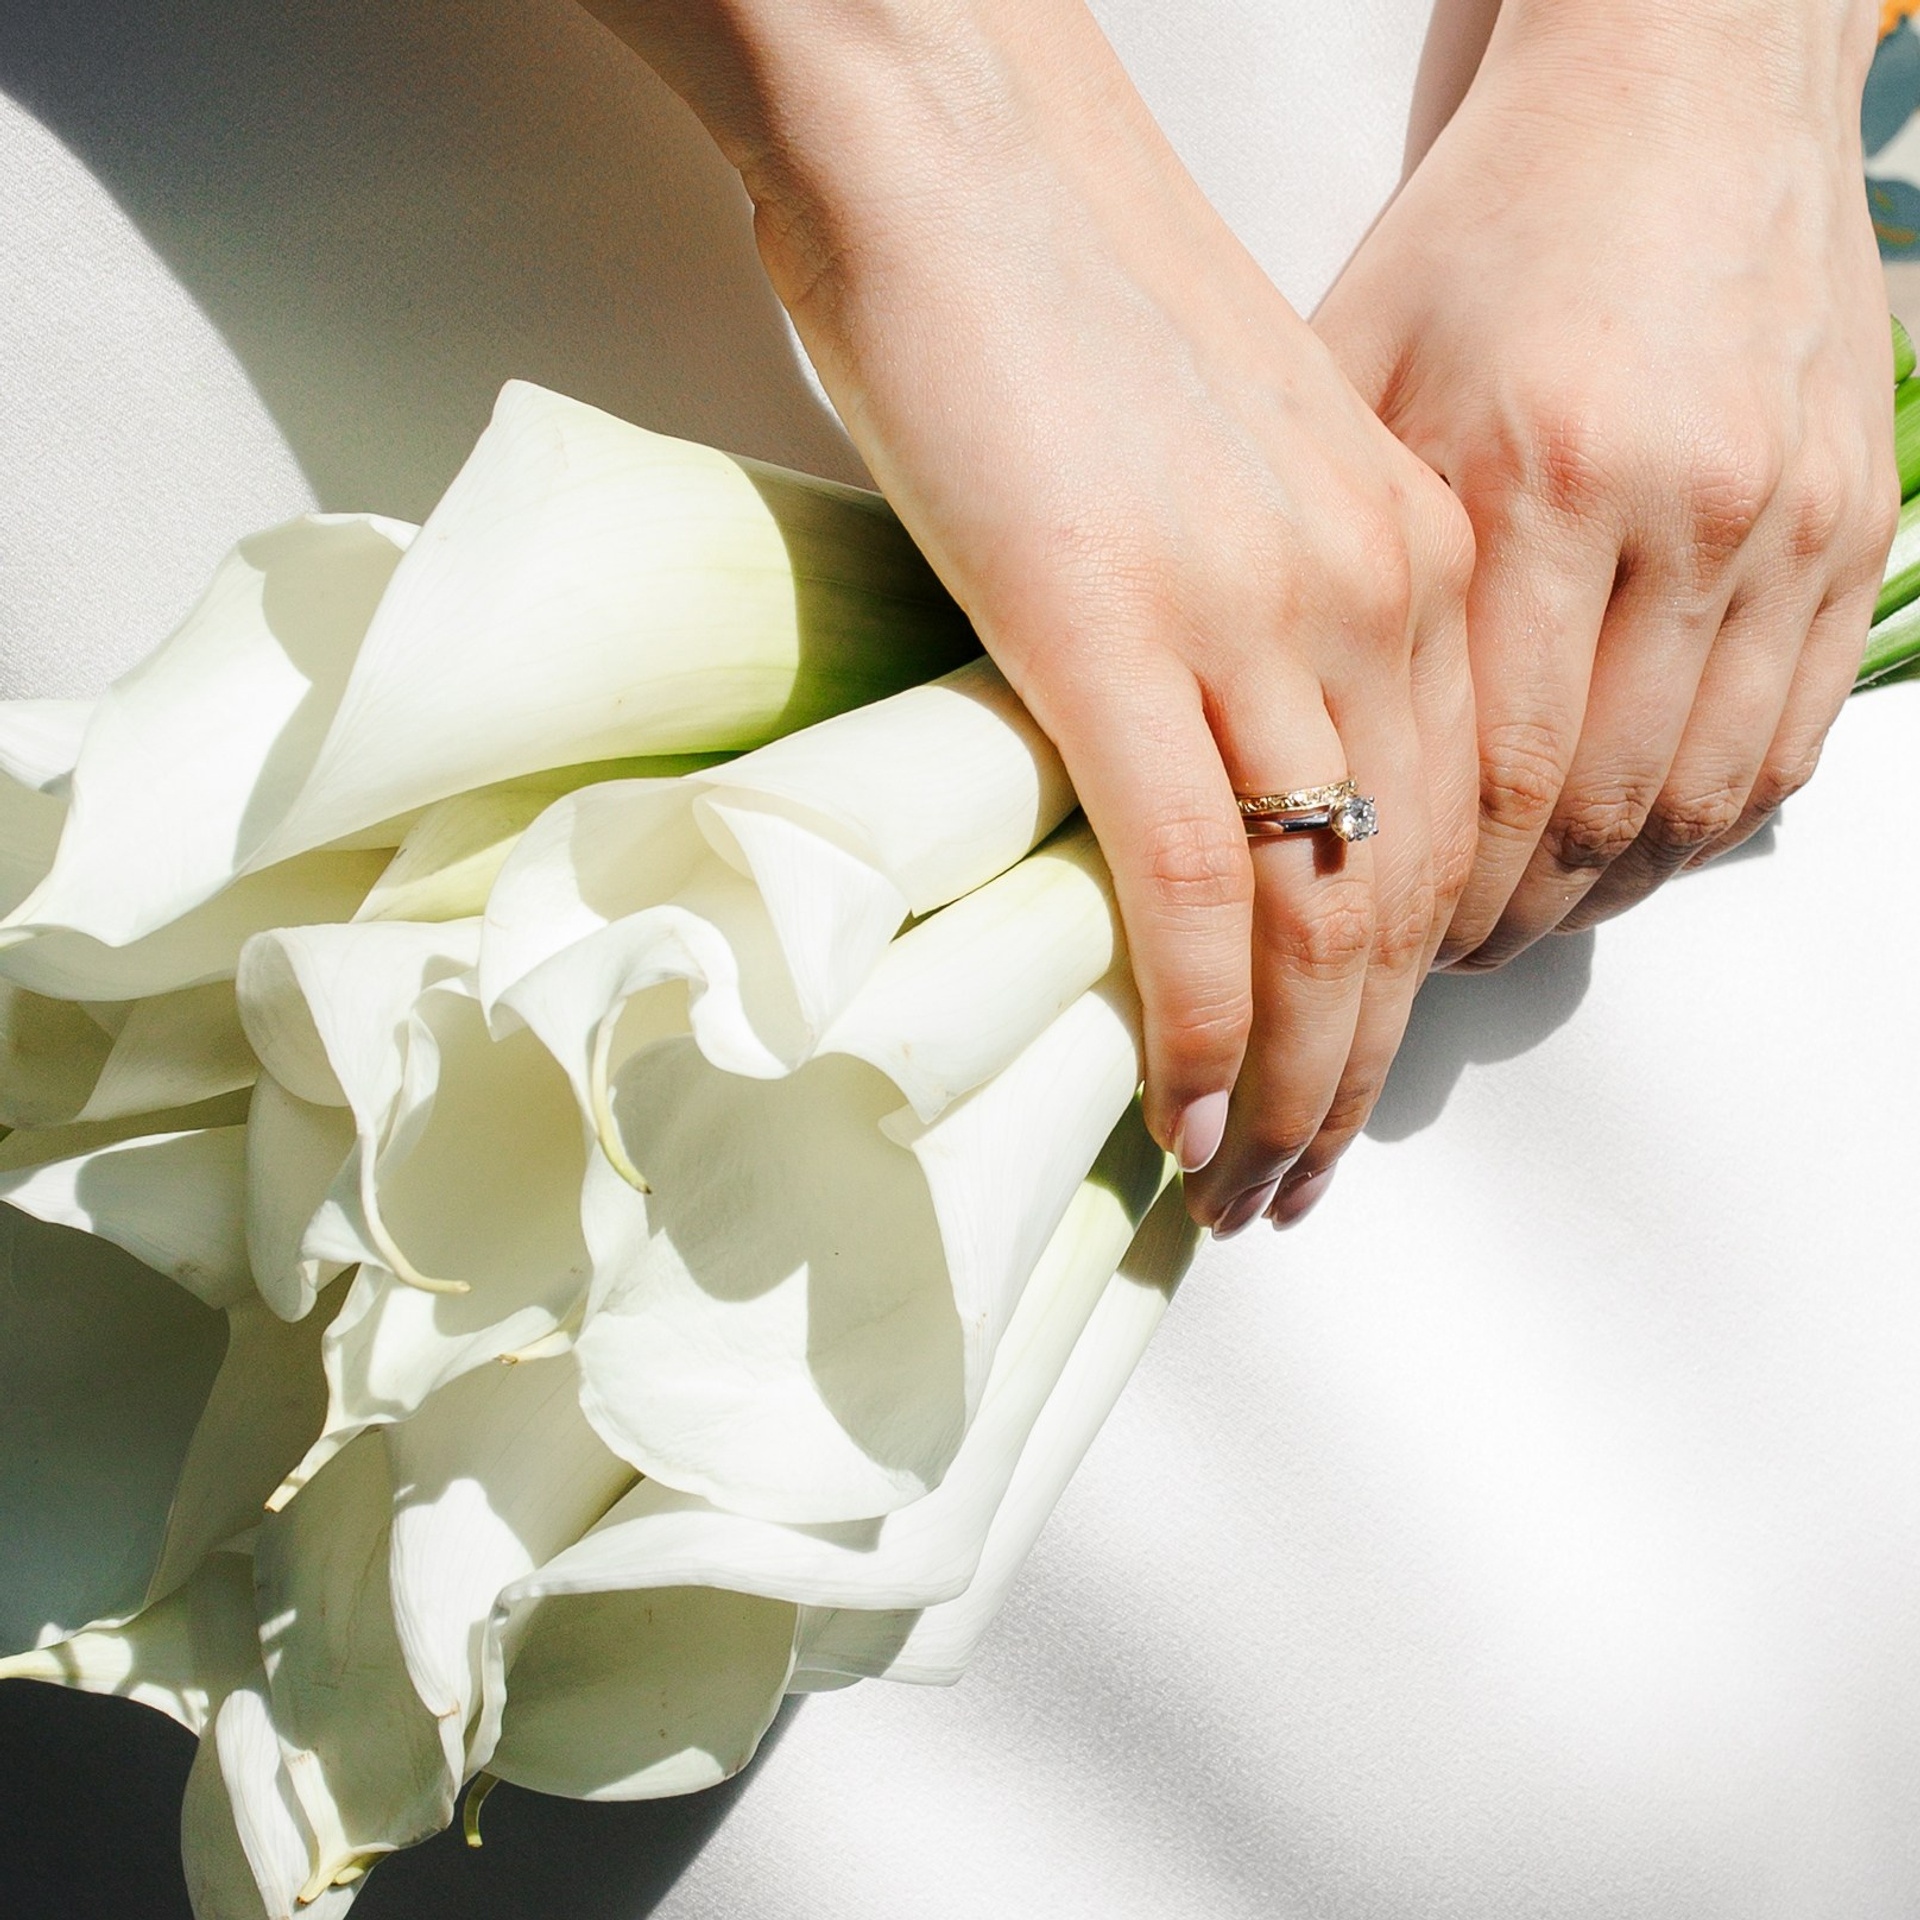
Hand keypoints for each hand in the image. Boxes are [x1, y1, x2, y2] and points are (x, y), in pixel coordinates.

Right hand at [590, 0, 1477, 1229]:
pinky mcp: (1116, 635)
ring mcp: (1258, 617)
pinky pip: (1196, 880)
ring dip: (1298, 1082)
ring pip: (1324, 915)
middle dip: (1364, 1071)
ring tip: (1256, 1190)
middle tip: (1310, 1184)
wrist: (947, 139)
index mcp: (1410, 555)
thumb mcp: (1210, 477)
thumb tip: (1199, 764)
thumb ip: (1246, 619)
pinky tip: (1194, 1118)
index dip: (1404, 990)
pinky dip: (1204, 1022)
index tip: (1346, 1083)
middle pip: (1405, 899)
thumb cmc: (1054, 299)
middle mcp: (1377, 595)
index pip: (1446, 831)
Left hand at [1315, 0, 1897, 971]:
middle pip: (1597, 806)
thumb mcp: (1362, 370)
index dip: (1429, 891)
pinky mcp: (1859, 525)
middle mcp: (1688, 510)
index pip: (1489, 770)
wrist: (1680, 94)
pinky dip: (1707, 820)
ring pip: (1702, 793)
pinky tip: (1629, 844)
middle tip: (1436, 956)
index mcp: (1544, 476)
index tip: (1375, 942)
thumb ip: (1337, 555)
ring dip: (1605, 887)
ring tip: (1524, 916)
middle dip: (1507, 914)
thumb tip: (1278, 732)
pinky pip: (1794, 735)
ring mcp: (1792, 522)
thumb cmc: (1493, 231)